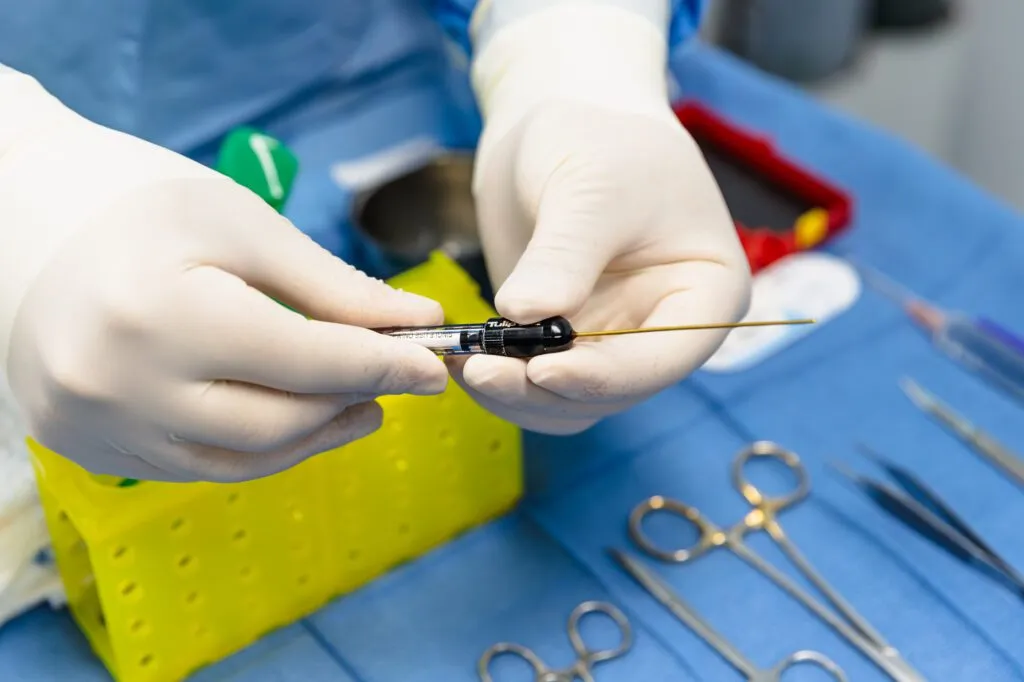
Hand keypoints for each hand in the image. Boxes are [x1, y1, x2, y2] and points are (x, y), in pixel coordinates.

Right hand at [3, 117, 446, 481]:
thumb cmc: (140, 204)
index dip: (383, 366)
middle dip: (352, 403)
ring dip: (312, 438)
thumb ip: (333, 288)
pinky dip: (256, 448)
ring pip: (239, 461)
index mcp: (159, 313)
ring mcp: (94, 426)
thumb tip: (417, 325)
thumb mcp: (243, 226)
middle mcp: (118, 384)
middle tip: (399, 383)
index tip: (433, 366)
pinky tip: (290, 418)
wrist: (24, 223)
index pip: (304, 361)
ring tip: (357, 406)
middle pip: (275, 424)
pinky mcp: (86, 445)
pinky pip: (195, 467)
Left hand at [449, 100, 750, 433]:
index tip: (542, 370)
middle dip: (546, 390)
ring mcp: (613, 340)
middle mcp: (664, 329)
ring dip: (518, 395)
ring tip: (465, 363)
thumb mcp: (589, 187)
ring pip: (571, 402)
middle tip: (481, 369)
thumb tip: (524, 314)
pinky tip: (467, 357)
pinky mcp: (565, 341)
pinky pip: (536, 384)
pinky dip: (504, 381)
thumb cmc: (599, 137)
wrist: (557, 124)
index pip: (664, 358)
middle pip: (613, 391)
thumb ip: (565, 255)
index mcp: (705, 293)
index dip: (605, 375)